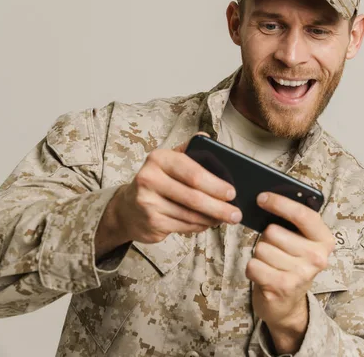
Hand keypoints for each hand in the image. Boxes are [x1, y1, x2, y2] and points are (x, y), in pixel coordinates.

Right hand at [95, 132, 241, 256]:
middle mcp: (149, 179)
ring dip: (212, 219)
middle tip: (236, 214)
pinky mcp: (151, 223)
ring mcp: (148, 203)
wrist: (127, 208)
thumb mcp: (169, 161)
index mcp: (159, 159)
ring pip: (191, 215)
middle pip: (194, 197)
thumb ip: (189, 150)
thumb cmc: (157, 181)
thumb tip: (207, 137)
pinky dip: (200, 226)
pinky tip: (208, 223)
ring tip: (226, 218)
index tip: (232, 192)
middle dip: (219, 207)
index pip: (193, 173)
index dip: (216, 184)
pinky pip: (184, 226)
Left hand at [246, 192, 334, 353]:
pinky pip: (253, 265)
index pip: (302, 214)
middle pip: (273, 232)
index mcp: (325, 240)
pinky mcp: (282, 287)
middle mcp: (317, 258)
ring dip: (260, 254)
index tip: (262, 197)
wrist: (288, 303)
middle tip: (275, 248)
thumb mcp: (301, 241)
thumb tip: (266, 198)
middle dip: (266, 238)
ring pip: (261, 248)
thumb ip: (292, 221)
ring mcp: (301, 274)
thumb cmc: (292, 263)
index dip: (280, 203)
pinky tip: (264, 274)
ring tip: (271, 263)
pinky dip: (253, 268)